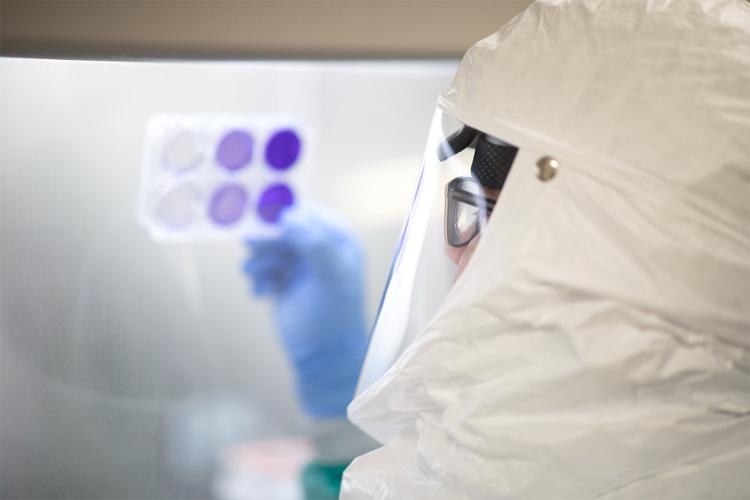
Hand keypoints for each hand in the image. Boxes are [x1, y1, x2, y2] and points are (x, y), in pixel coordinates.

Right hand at [243, 203, 367, 417]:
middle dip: (266, 239)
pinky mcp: (282, 280)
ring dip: (260, 261)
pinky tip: (263, 295)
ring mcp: (299, 263)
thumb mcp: (331, 275)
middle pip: (279, 226)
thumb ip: (314, 242)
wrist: (324, 357)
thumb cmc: (334, 315)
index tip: (259, 218)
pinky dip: (258, 278)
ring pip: (265, 246)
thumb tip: (288, 216)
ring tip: (266, 280)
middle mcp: (318, 246)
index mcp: (338, 238)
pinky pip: (260, 267)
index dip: (282, 213)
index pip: (306, 211)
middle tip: (254, 248)